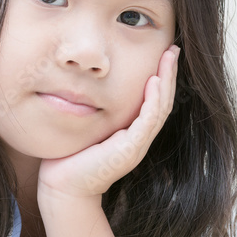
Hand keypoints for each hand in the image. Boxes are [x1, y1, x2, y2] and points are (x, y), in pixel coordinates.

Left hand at [37, 45, 179, 202]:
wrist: (63, 188)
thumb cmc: (70, 158)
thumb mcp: (87, 128)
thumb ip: (95, 110)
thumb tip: (87, 85)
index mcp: (131, 134)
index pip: (153, 101)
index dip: (161, 77)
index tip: (163, 54)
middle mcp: (138, 139)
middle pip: (163, 101)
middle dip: (169, 74)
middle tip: (174, 49)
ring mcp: (136, 145)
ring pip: (160, 108)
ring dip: (167, 81)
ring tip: (169, 58)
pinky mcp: (129, 150)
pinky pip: (147, 120)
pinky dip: (153, 100)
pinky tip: (153, 81)